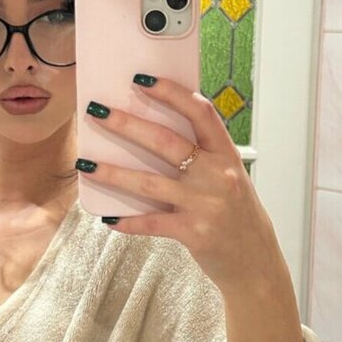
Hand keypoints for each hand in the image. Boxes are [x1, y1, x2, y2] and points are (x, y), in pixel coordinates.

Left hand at [77, 74, 305, 341]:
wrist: (255, 262)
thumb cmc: (236, 212)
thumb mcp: (229, 176)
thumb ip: (202, 155)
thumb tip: (152, 130)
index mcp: (227, 155)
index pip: (200, 112)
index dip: (171, 92)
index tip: (141, 80)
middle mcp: (218, 176)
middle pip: (166, 142)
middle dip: (127, 124)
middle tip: (97, 111)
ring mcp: (205, 205)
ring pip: (149, 183)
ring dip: (113, 172)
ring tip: (85, 163)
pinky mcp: (194, 233)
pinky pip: (151, 223)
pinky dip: (127, 220)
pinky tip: (107, 217)